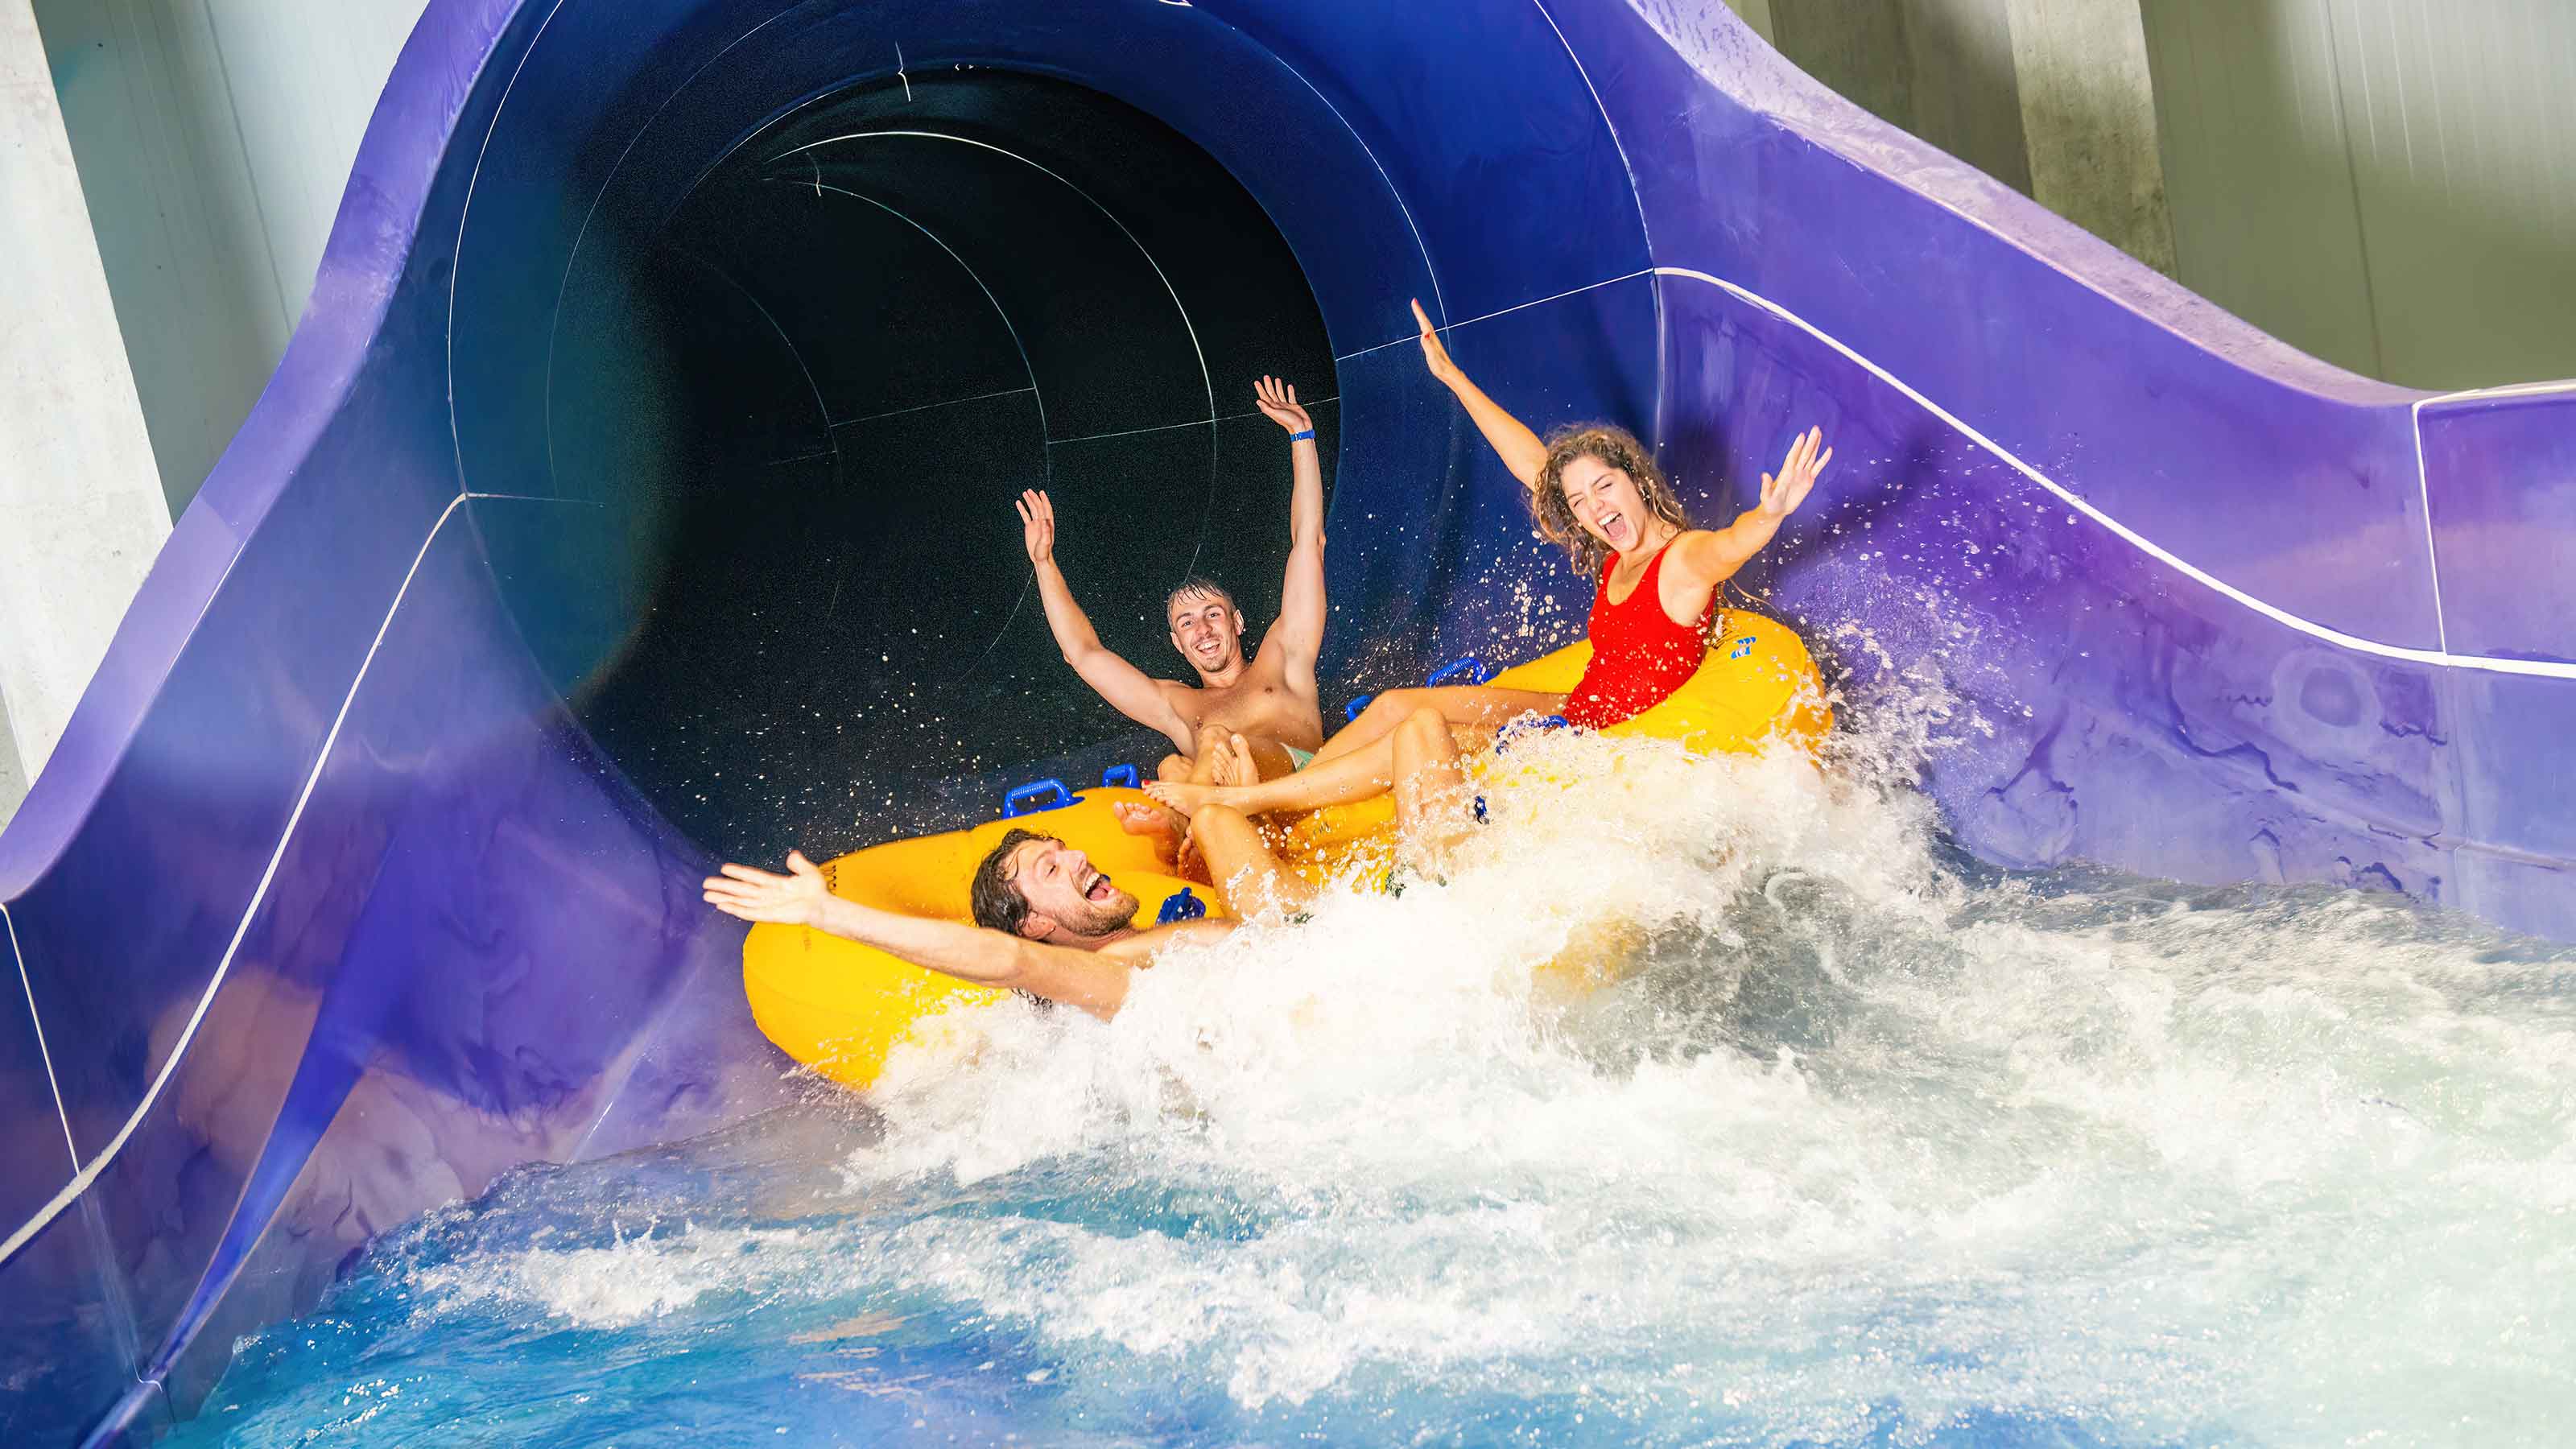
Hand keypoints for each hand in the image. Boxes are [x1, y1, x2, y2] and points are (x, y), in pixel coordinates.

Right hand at [704, 851, 830, 926]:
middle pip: (740, 889)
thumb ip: (799, 864)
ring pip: (741, 901)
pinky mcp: (768, 915)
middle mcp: (767, 894)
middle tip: (705, 884)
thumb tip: (792, 854)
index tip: (724, 868)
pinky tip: (724, 907)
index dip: (738, 872)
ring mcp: (767, 905)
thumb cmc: (816, 892)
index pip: (751, 876)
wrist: (822, 906)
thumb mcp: (808, 872)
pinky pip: (749, 912)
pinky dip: (736, 910)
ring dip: (724, 898)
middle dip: (723, 887)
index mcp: (774, 883)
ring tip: (707, 896)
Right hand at [1016, 488, 1055, 564]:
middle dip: (1034, 498)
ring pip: (1032, 509)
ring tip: (1025, 493)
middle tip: (1029, 491)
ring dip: (1029, 501)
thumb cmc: (1044, 552)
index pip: (1046, 509)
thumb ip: (1045, 532)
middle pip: (1038, 507)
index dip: (1044, 500)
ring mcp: (1036, 523)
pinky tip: (1019, 503)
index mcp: (1047, 524)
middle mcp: (1042, 521)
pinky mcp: (1029, 527)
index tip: (1041, 492)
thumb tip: (1045, 522)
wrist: (1040, 558)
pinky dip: (1022, 509)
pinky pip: (1026, 515)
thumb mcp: (1045, 542)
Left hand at [1253, 375, 1311, 435]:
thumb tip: (1258, 401)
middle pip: (1271, 393)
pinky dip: (1290, 391)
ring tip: (1277, 379)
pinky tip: (1289, 387)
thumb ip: (1266, 408)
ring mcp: (1286, 406)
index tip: (1257, 382)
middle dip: (1268, 385)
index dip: (1260, 389)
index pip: (1264, 396)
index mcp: (1273, 408)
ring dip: (1278, 386)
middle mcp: (1278, 406)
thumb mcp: (1276, 414)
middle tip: (1266, 377)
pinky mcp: (1294, 406)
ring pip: (1280, 393)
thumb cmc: (1289, 422)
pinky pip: (1291, 396)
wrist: (1301, 427)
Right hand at [1411, 298, 1460, 385]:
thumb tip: (1424, 333)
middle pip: (1426, 322)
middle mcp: (1434, 338)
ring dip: (1422, 318)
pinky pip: (1428, 333)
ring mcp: (1434, 342)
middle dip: (1420, 312)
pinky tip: (1424, 330)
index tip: (1414, 302)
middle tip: (1414, 302)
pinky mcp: (1434, 346)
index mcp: (1432, 339)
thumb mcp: (1432, 356)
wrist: (1450, 373)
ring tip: (1418, 312)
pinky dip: (1424, 327)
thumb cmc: (1441, 367)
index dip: (1419, 312)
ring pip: (1427, 326)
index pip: (1424, 323)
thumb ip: (1428, 345)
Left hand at [1758, 426, 1831, 518]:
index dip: (1797, 447)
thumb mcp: (1766, 496)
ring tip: (1819, 433)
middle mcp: (1795, 470)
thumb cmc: (1769, 503)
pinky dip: (1823, 460)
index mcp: (1785, 472)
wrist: (1776, 510)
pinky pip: (1817, 468)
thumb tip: (1764, 475)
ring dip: (1815, 445)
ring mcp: (1802, 474)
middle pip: (1804, 453)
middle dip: (1810, 441)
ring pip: (1811, 457)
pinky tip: (1828, 450)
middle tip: (1815, 428)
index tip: (1802, 436)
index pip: (1793, 457)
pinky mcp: (1809, 480)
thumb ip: (1766, 485)